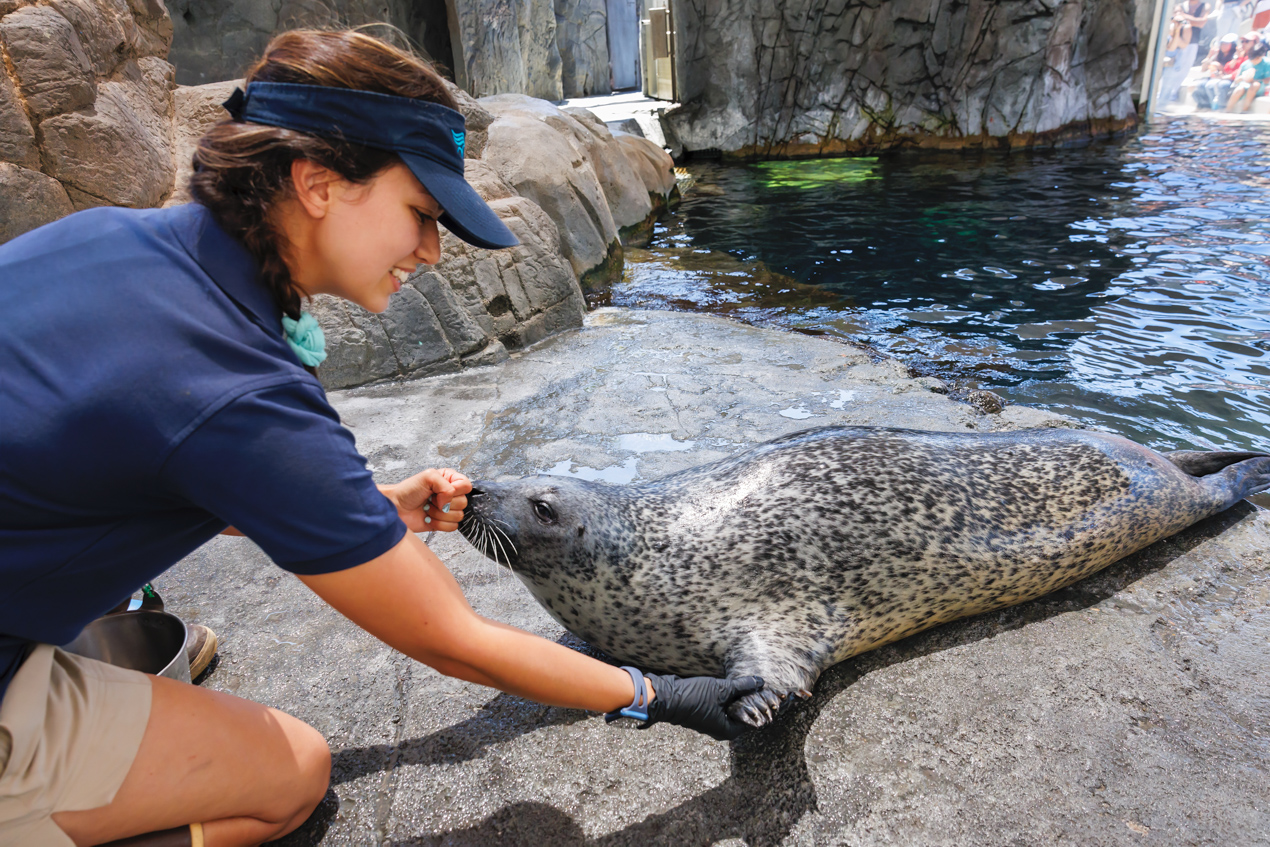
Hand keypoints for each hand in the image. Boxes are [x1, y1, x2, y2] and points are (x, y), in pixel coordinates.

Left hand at [379, 468, 471, 531]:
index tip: (440, 490)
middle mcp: (451, 494)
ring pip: (459, 516)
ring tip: (427, 508)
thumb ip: (446, 485)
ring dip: (440, 514)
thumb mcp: (428, 476)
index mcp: (450, 480)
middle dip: (444, 503)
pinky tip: (429, 518)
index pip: (467, 485)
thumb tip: (448, 502)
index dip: (456, 489)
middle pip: (464, 502)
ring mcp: (447, 510)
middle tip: (430, 499)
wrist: (396, 508)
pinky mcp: (443, 523)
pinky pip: (453, 527)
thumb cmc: (408, 490)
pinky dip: (439, 524)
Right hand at [639, 673, 764, 740]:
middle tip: (753, 686)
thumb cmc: (695, 698)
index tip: (762, 693)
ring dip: (735, 697)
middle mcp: (718, 729)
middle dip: (746, 700)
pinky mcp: (702, 712)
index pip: (750, 721)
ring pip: (729, 709)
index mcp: (726, 731)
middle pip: (739, 715)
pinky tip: (727, 684)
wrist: (666, 698)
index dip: (757, 706)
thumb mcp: (722, 689)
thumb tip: (760, 682)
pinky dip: (725, 697)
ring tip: (742, 683)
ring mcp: (709, 721)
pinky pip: (719, 706)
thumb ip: (742, 686)